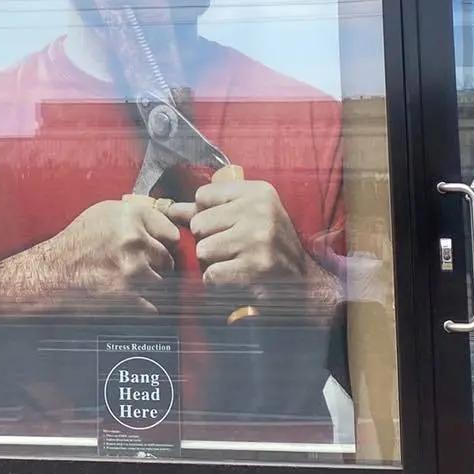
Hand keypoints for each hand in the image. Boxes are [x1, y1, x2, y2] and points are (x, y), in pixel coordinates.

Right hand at [37, 199, 179, 311]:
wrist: (54, 272)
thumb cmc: (79, 241)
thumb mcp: (106, 213)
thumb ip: (139, 215)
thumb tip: (169, 221)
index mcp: (132, 216)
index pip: (172, 234)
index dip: (164, 243)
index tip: (156, 248)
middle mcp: (134, 240)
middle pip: (168, 260)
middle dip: (157, 266)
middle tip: (140, 267)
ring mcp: (132, 270)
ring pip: (161, 283)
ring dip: (150, 286)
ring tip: (130, 282)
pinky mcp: (126, 296)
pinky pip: (152, 306)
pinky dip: (144, 305)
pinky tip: (129, 298)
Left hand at [168, 181, 331, 306]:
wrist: (303, 280)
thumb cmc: (268, 243)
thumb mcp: (246, 216)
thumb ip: (208, 210)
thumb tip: (169, 208)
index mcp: (257, 192)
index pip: (202, 195)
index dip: (208, 215)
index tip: (228, 226)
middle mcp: (259, 210)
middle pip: (198, 224)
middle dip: (209, 240)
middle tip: (233, 248)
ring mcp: (257, 238)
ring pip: (202, 250)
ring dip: (213, 263)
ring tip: (235, 263)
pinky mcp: (254, 267)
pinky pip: (211, 274)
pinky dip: (218, 282)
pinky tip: (236, 279)